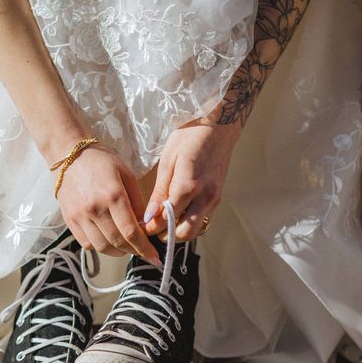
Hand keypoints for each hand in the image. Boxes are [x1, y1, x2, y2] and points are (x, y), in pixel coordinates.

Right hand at [56, 146, 160, 263]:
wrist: (68, 156)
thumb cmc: (101, 161)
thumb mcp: (127, 174)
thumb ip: (137, 202)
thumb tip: (146, 226)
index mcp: (113, 195)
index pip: (131, 232)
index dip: (144, 248)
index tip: (154, 257)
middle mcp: (95, 209)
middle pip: (118, 243)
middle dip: (134, 251)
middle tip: (142, 251)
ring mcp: (80, 216)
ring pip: (102, 247)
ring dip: (118, 252)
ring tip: (126, 246)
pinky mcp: (69, 220)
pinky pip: (87, 244)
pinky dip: (100, 246)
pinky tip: (108, 239)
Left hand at [143, 117, 241, 240]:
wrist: (218, 126)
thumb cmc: (190, 137)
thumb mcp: (168, 161)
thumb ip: (159, 192)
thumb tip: (150, 216)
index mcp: (189, 185)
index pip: (169, 219)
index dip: (154, 227)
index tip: (143, 227)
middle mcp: (205, 196)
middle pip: (186, 233)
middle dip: (168, 235)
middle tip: (153, 228)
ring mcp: (215, 199)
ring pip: (197, 230)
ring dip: (180, 231)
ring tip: (164, 222)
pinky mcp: (219, 198)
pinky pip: (204, 219)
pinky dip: (190, 223)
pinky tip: (179, 214)